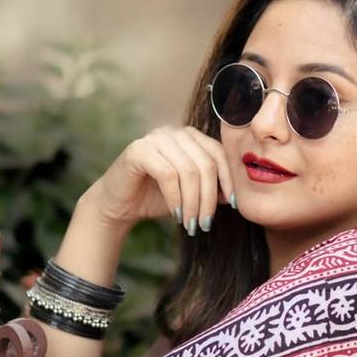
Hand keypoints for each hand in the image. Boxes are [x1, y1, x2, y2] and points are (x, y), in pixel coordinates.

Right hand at [85, 125, 235, 231]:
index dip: (229, 180)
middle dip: (209, 199)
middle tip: (205, 224)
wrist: (120, 205)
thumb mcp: (192, 195)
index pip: (218, 153)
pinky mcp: (138, 150)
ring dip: (193, 203)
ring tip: (191, 225)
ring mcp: (155, 138)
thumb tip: (236, 196)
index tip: (234, 206)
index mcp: (190, 137)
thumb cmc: (158, 199)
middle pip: (206, 164)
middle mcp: (174, 132)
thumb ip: (212, 190)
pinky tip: (176, 214)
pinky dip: (175, 199)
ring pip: (188, 171)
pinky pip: (167, 175)